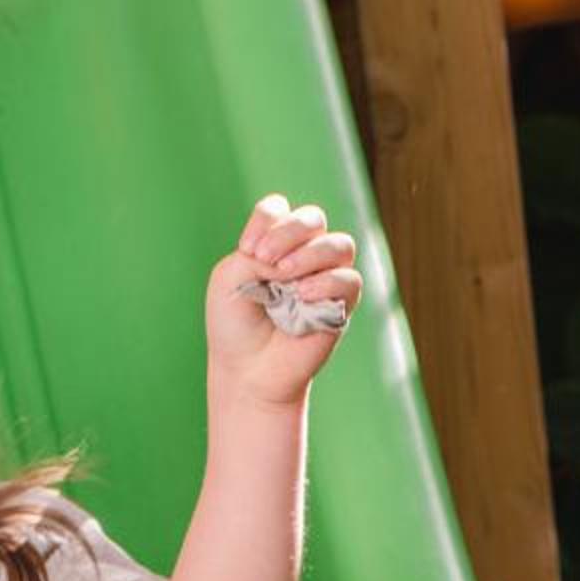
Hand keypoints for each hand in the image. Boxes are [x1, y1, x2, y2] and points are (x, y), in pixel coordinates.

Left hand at [205, 196, 362, 405]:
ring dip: (310, 254)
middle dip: (289, 232)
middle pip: (313, 218)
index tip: (247, 249)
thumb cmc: (235, 326)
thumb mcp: (229, 278)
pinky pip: (350, 281)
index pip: (281, 208)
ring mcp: (325, 279)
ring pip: (339, 244)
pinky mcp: (340, 306)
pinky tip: (303, 296)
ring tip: (285, 278)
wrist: (247, 372)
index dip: (267, 219)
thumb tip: (298, 256)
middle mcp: (304, 256)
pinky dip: (327, 282)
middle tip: (264, 259)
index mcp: (275, 244)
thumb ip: (258, 252)